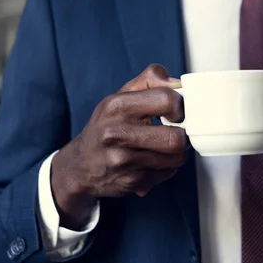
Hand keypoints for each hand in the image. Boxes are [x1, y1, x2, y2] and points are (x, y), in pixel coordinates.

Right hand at [51, 64, 189, 229]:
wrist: (79, 165)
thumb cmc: (107, 126)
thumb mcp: (121, 95)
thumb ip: (151, 79)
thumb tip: (179, 83)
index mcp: (117, 106)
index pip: (167, 100)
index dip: (180, 106)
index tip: (176, 111)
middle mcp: (116, 134)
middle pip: (177, 138)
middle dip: (182, 135)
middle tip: (174, 132)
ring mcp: (123, 161)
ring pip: (177, 157)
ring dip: (176, 152)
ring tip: (163, 146)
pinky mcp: (131, 182)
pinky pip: (169, 172)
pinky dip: (166, 166)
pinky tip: (153, 160)